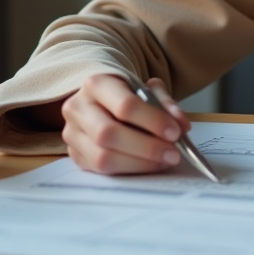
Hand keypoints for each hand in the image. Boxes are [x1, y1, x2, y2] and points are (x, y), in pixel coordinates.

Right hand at [61, 74, 192, 174]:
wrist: (101, 102)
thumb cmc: (127, 95)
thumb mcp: (148, 90)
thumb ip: (165, 104)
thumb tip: (181, 125)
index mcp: (96, 84)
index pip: (124, 105)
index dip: (152, 121)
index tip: (175, 132)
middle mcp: (78, 108)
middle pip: (109, 133)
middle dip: (146, 147)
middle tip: (173, 154)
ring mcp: (72, 134)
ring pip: (103, 156)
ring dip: (139, 163)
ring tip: (164, 161)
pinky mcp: (75, 155)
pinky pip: (101, 170)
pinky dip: (129, 170)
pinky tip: (148, 165)